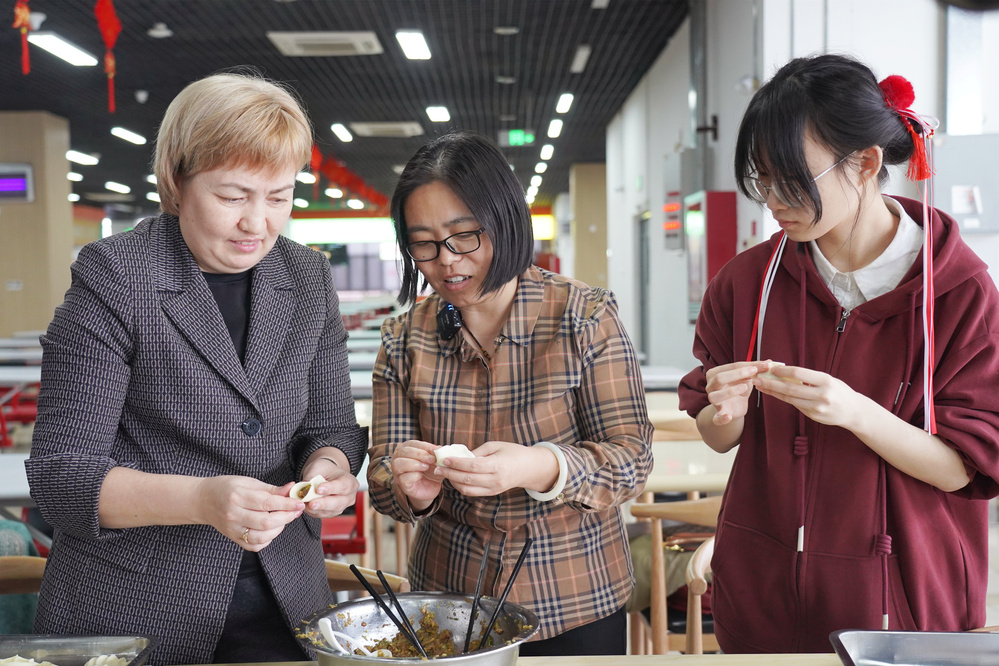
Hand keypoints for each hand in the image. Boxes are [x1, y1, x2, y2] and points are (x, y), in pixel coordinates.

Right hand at [194, 475, 303, 551]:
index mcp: (238, 496)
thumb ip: (271, 489)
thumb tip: (292, 489)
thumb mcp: (248, 482)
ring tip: (284, 519)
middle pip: (266, 522)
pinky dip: (267, 540)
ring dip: (278, 529)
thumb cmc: (227, 487)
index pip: (267, 502)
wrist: (203, 500)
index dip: (287, 503)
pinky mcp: (233, 538)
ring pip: (261, 537)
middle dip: (286, 517)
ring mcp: (232, 529)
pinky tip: (271, 530)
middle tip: (296, 511)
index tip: (299, 502)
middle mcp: (234, 514)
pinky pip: (254, 545)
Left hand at [298, 456, 360, 518]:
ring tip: (306, 506)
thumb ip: (312, 477)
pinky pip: (324, 514)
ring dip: (317, 509)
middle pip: (339, 502)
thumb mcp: (319, 467)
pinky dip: (314, 512)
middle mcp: (349, 496)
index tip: (318, 489)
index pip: (343, 486)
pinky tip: (306, 507)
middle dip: (324, 504)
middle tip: (312, 503)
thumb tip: (303, 488)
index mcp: (350, 481)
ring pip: (331, 511)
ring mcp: (342, 506)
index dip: (331, 488)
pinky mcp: (333, 512)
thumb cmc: (325, 470)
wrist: (326, 475)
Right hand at [390, 440, 443, 504]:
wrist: (431, 487)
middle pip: (404, 452)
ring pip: (399, 464)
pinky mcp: (401, 483)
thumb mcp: (435, 460)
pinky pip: (403, 478)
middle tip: (431, 459)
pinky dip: (414, 476)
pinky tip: (421, 476)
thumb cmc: (430, 470)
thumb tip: (440, 448)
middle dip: (419, 454)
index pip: (412, 444)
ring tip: (426, 467)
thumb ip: (436, 453)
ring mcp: (397, 471)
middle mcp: (398, 458)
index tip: (436, 450)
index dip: (424, 446)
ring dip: (415, 464)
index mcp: (406, 449)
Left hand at [435, 440, 552, 496]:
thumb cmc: (512, 452)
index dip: (456, 463)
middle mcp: (495, 480)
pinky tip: (454, 478)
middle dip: (449, 474)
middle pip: (467, 479)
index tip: (444, 459)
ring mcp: (494, 489)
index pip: (473, 466)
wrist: (529, 468)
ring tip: (444, 473)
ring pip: (468, 490)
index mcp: (498, 465)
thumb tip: (458, 455)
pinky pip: (472, 492)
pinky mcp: (492, 493)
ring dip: (453, 482)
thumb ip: (477, 452)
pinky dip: (461, 486)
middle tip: (437, 468)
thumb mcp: (495, 446)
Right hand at [704, 360, 771, 424]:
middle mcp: (711, 386)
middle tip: (754, 373)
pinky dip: (721, 418)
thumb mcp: (747, 378)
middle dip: (737, 374)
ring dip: (730, 392)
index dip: (747, 365)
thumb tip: (769, 362)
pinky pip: (716, 418)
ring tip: (744, 387)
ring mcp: (713, 401)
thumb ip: (755, 370)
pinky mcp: (719, 414)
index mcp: (715, 374)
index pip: (730, 366)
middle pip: (719, 378)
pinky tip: (728, 416)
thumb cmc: (738, 388)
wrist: (735, 406)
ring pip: (715, 396)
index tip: (763, 365)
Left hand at [753, 363, 862, 428]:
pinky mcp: (813, 416)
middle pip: (790, 388)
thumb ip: (809, 377)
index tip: (771, 368)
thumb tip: (784, 371)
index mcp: (826, 381)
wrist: (853, 411)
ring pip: (790, 398)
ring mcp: (817, 407)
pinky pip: (795, 405)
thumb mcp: (827, 379)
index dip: (783, 370)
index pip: (799, 373)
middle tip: (757, 379)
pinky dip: (783, 398)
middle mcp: (822, 394)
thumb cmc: (839, 391)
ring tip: (761, 386)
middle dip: (771, 383)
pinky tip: (774, 393)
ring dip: (773, 392)